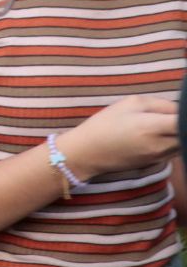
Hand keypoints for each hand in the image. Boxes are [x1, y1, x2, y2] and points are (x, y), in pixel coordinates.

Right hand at [60, 96, 178, 180]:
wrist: (88, 152)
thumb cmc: (105, 124)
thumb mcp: (129, 104)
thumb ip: (160, 104)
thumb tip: (180, 109)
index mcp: (152, 127)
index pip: (185, 122)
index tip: (184, 109)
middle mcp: (161, 145)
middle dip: (184, 122)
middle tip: (173, 114)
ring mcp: (161, 157)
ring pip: (184, 142)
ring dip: (180, 132)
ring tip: (164, 122)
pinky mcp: (159, 162)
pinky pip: (176, 149)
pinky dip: (175, 140)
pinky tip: (161, 133)